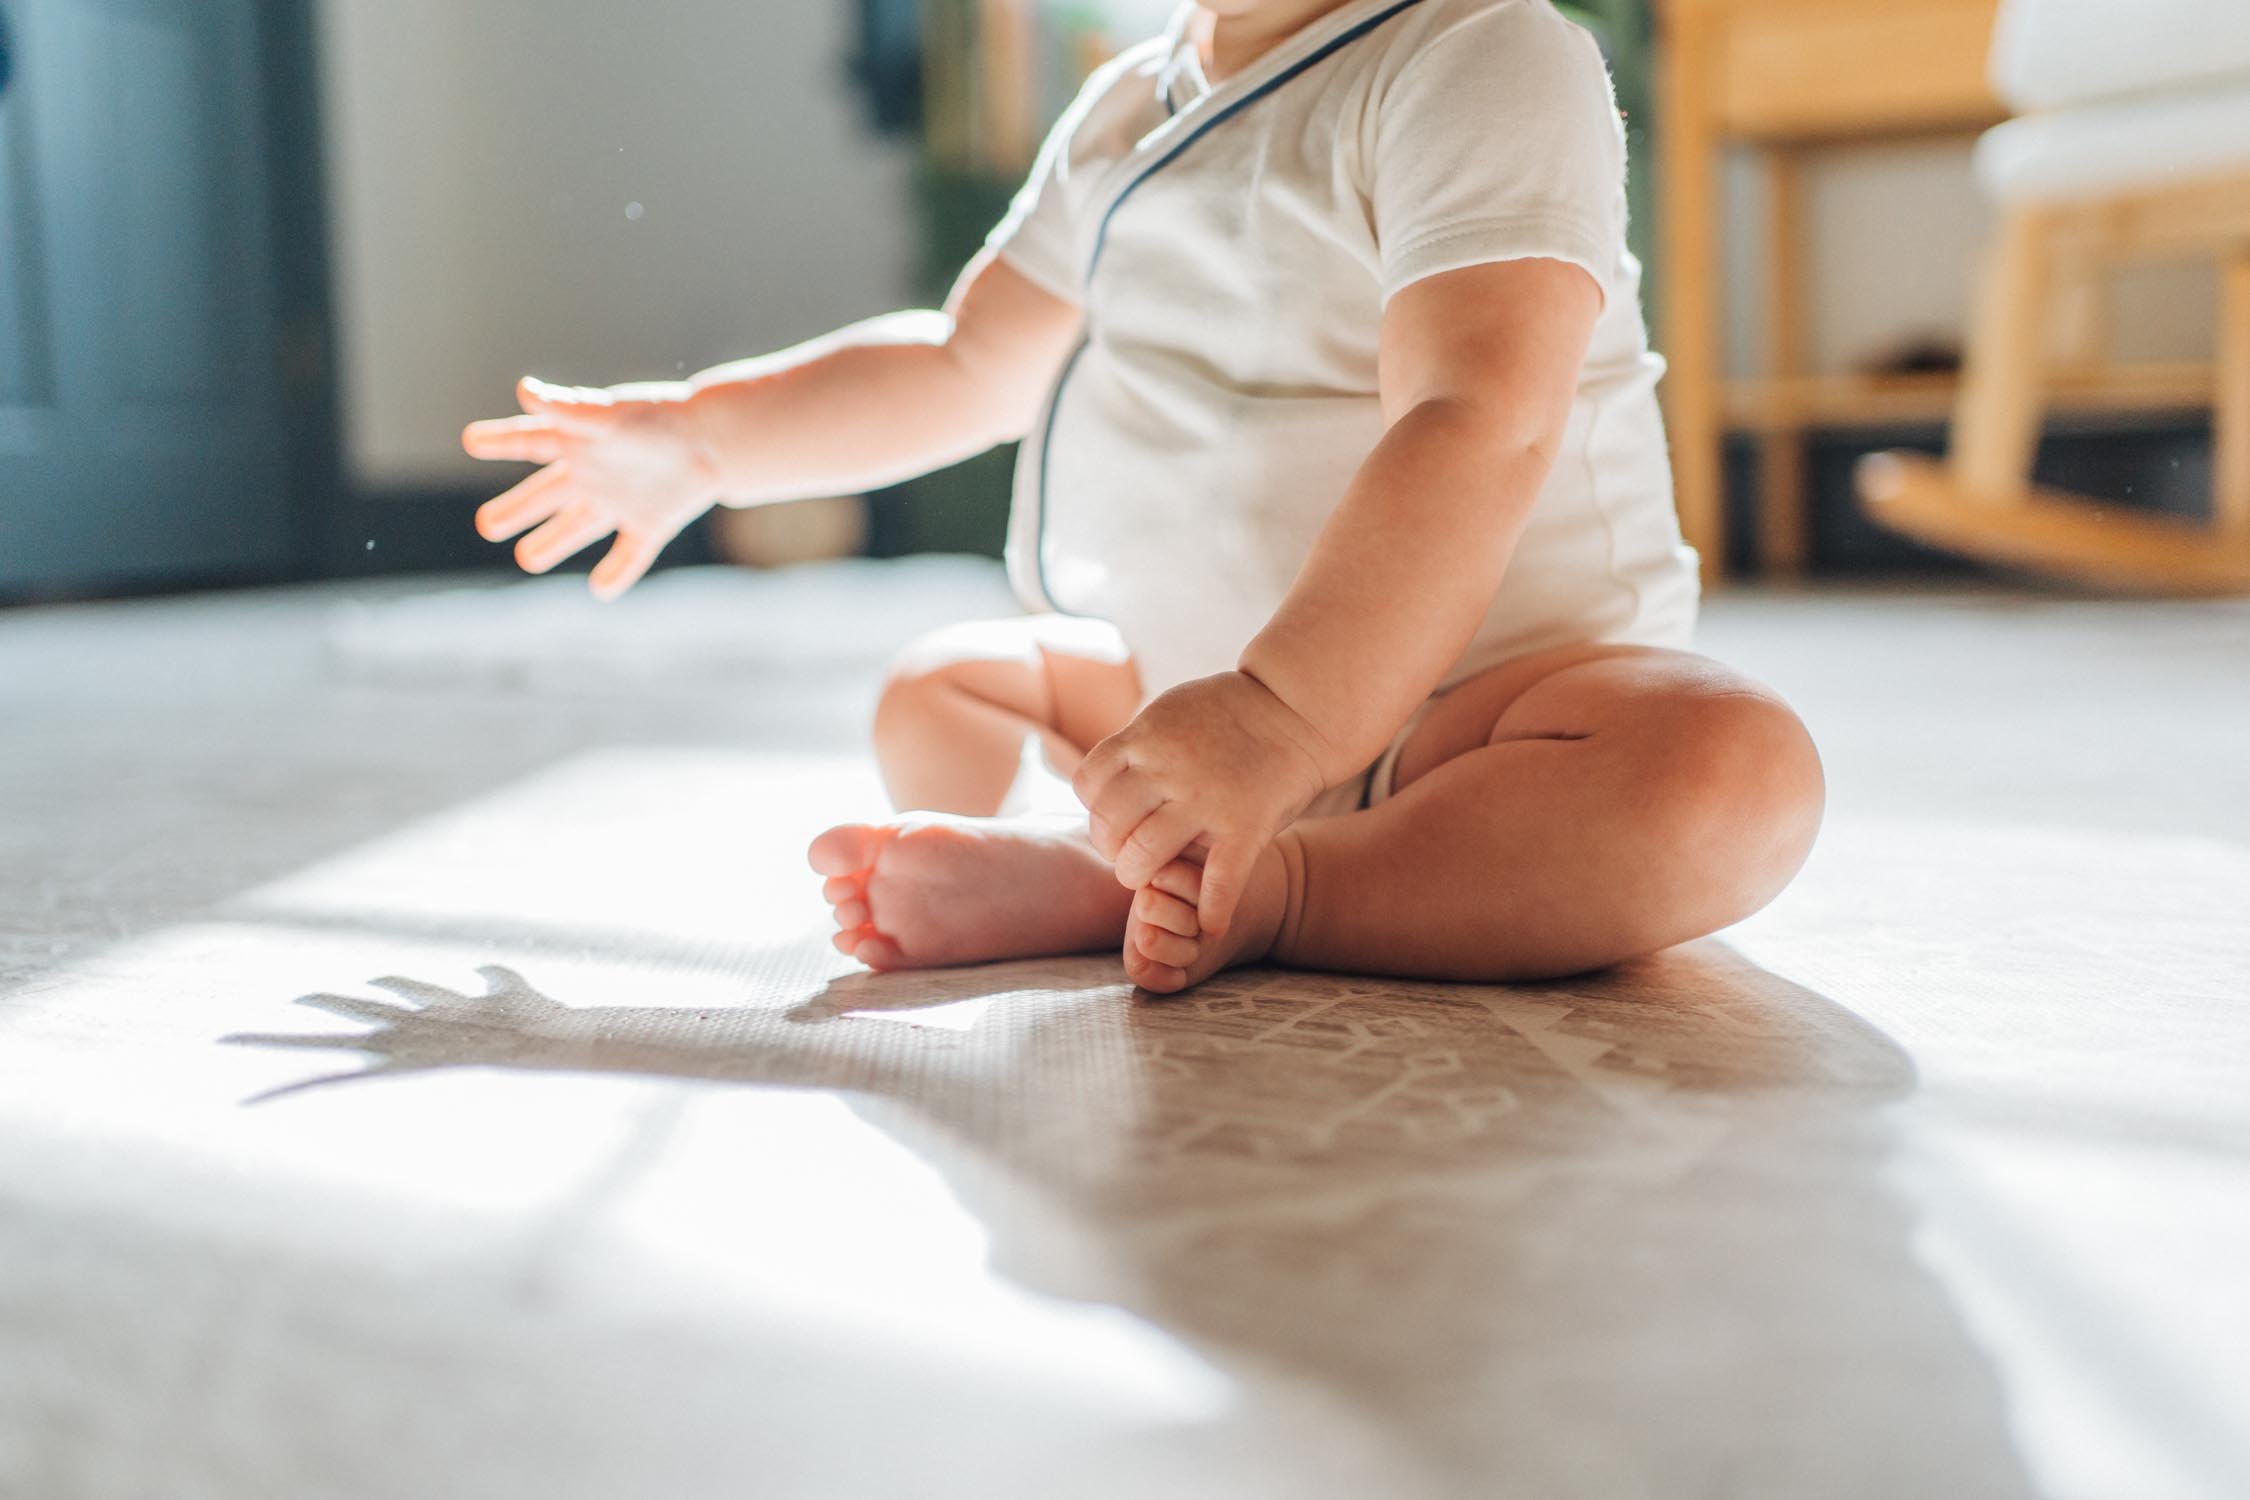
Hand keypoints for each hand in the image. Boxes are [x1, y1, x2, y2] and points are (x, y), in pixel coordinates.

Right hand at [463, 376, 726, 598]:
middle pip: (546, 495)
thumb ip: (569, 409)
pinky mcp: (651, 522)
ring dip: (552, 543)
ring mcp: (621, 501)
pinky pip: (630, 553)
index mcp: (581, 443)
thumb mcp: (609, 415)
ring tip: (526, 559)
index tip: (471, 439)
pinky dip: (617, 573)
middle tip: (487, 525)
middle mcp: (595, 474)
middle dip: (516, 510)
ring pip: (578, 527)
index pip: (530, 442)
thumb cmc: (659, 418)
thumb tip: (525, 392)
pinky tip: (601, 591)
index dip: (500, 440)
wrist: (716, 438)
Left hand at [1071, 670, 1339, 935]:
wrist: (1296, 709)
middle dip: (1111, 847)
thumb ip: (1138, 746)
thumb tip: (1103, 780)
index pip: (1087, 783)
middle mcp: (1169, 767)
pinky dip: (1212, 909)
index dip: (1094, 807)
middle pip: (1108, 822)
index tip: (1113, 818)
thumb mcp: (1168, 712)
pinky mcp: (1246, 824)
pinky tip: (1210, 922)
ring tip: (1153, 881)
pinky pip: (1219, 880)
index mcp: (1146, 737)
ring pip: (1142, 855)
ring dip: (1140, 877)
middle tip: (1127, 856)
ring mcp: (1206, 798)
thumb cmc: (1229, 714)